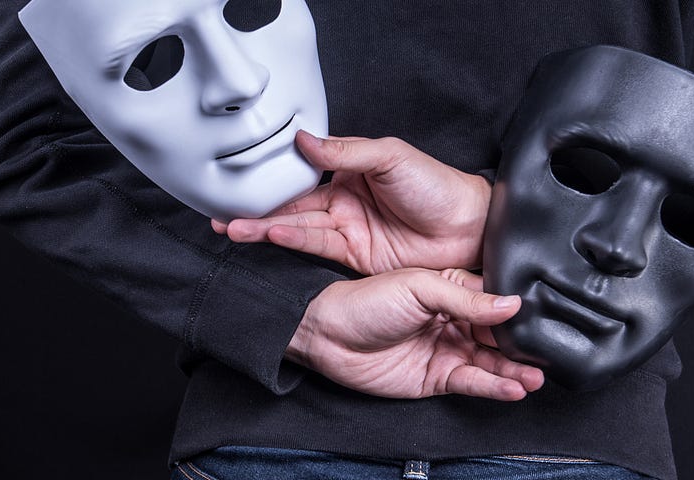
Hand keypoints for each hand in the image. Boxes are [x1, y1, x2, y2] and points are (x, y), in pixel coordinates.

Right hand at [214, 131, 491, 274]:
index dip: (272, 184)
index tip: (241, 186)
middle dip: (258, 213)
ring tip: (236, 232)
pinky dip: (292, 244)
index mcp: (350, 174)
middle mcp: (345, 204)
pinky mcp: (356, 258)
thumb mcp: (391, 156)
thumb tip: (305, 139)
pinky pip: (318, 249)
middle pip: (293, 208)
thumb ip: (346, 150)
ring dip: (266, 231)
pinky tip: (270, 239)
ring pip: (299, 230)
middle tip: (224, 219)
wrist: (469, 228)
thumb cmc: (439, 186)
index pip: (302, 178)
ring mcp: (349, 232)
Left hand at [286, 268, 542, 399]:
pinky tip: (512, 388)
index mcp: (451, 290)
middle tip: (546, 356)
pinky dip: (493, 387)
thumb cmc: (363, 300)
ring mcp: (445, 350)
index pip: (494, 302)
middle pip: (497, 337)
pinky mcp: (436, 378)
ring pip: (489, 363)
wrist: (326, 334)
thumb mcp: (419, 287)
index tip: (543, 321)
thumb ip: (467, 298)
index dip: (517, 313)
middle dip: (521, 348)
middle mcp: (452, 320)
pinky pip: (471, 382)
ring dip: (513, 371)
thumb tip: (512, 303)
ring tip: (534, 377)